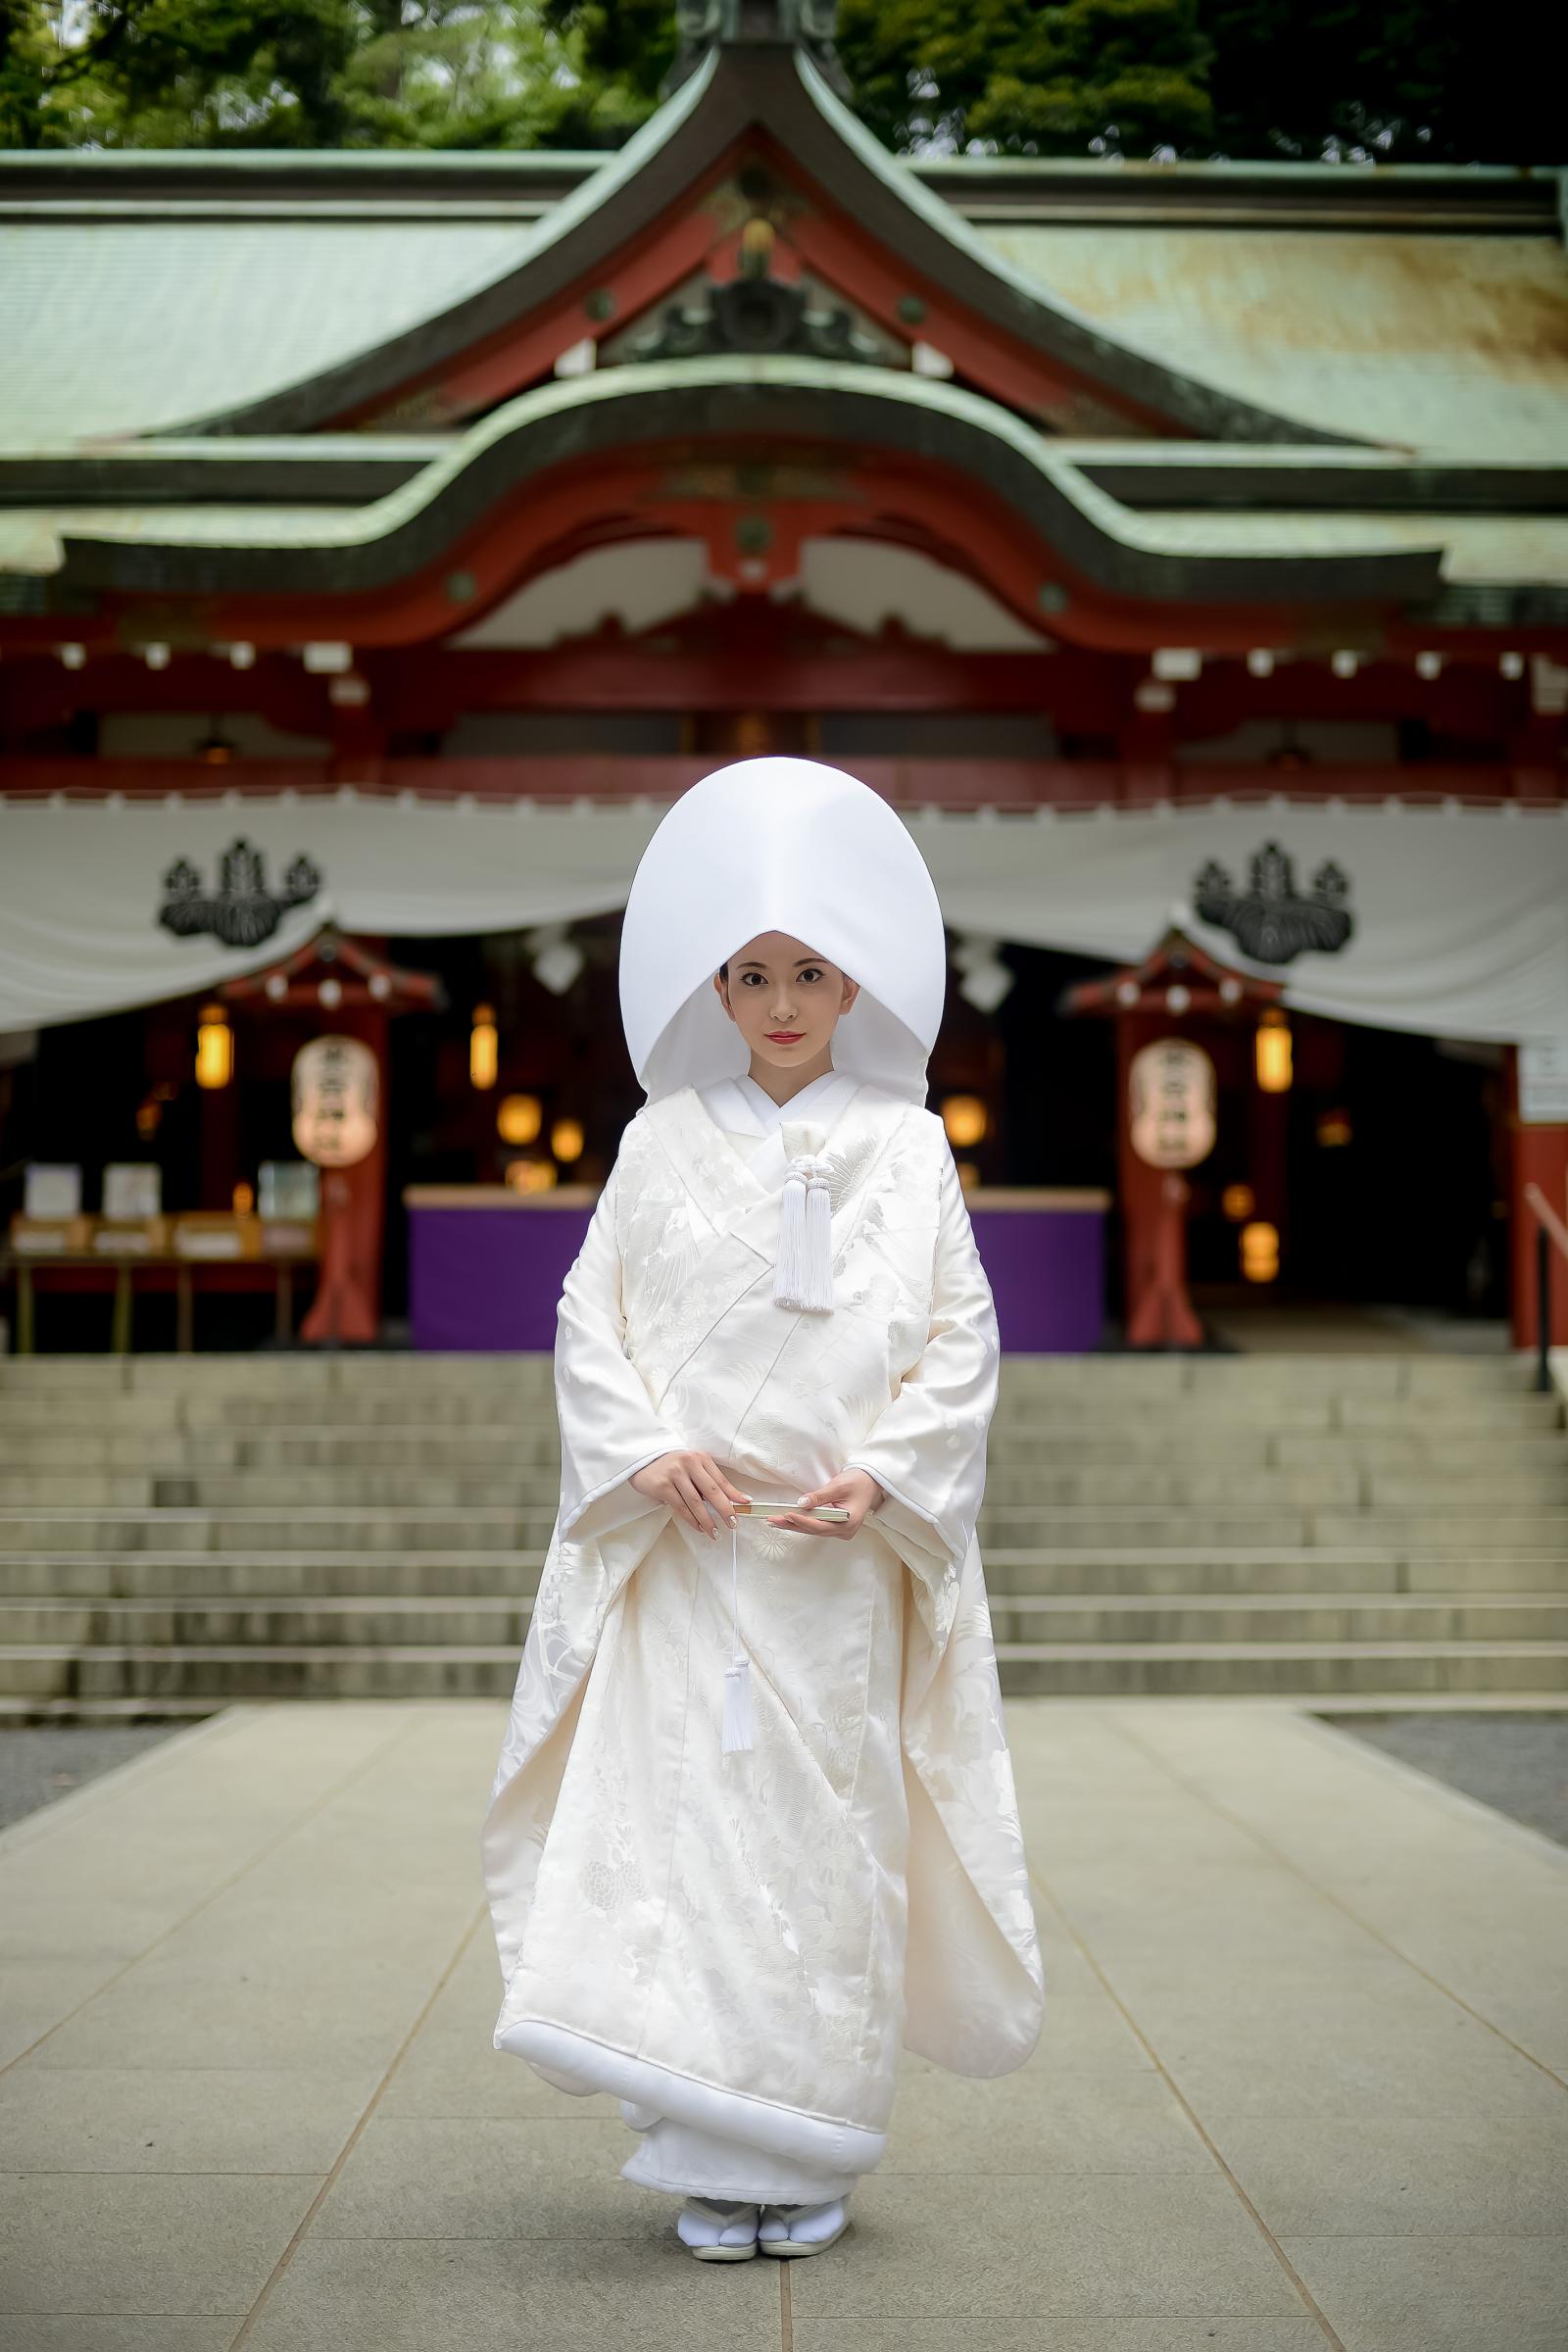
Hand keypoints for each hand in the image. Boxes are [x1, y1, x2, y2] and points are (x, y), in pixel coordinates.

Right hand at [629, 1450, 750, 1540]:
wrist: (644, 1459)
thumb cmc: (672, 1466)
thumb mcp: (693, 1468)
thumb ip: (708, 1481)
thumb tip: (731, 1500)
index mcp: (700, 1458)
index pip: (720, 1479)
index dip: (733, 1494)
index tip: (745, 1505)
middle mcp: (689, 1463)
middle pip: (711, 1491)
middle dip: (724, 1510)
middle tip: (733, 1524)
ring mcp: (675, 1474)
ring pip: (696, 1502)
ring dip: (707, 1520)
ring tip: (715, 1532)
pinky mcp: (662, 1485)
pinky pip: (681, 1507)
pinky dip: (691, 1520)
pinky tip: (699, 1527)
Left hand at [765, 1467, 883, 1540]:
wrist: (871, 1482)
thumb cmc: (859, 1481)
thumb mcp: (838, 1486)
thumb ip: (819, 1496)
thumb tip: (801, 1503)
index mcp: (848, 1523)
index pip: (820, 1525)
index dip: (802, 1520)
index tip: (787, 1514)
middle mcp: (844, 1531)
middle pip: (814, 1530)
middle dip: (792, 1524)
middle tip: (772, 1519)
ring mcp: (840, 1530)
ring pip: (813, 1529)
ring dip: (794, 1524)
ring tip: (775, 1520)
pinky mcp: (835, 1526)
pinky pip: (816, 1526)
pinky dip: (802, 1522)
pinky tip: (788, 1520)